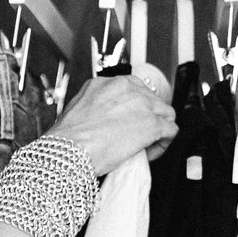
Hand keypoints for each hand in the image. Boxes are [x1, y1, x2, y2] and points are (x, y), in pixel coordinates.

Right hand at [46, 70, 177, 173]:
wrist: (68, 150)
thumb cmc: (67, 139)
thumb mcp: (77, 111)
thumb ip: (94, 108)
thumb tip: (100, 120)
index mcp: (108, 83)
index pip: (134, 90)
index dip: (134, 109)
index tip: (129, 122)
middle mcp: (128, 88)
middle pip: (152, 100)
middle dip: (147, 119)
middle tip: (136, 137)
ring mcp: (142, 105)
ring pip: (165, 113)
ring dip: (158, 130)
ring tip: (144, 146)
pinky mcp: (152, 125)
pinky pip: (170, 131)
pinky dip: (163, 144)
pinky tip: (150, 152)